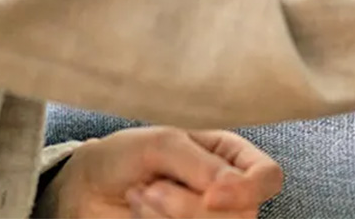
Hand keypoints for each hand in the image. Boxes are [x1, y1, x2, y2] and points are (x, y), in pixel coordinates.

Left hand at [36, 126, 282, 217]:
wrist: (85, 189)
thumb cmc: (126, 155)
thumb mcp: (161, 142)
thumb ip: (200, 163)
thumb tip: (231, 188)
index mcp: (232, 158)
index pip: (269, 177)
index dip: (248, 190)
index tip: (211, 195)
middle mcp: (228, 192)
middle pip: (244, 215)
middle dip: (193, 207)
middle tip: (154, 188)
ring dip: (173, 217)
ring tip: (143, 196)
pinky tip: (141, 210)